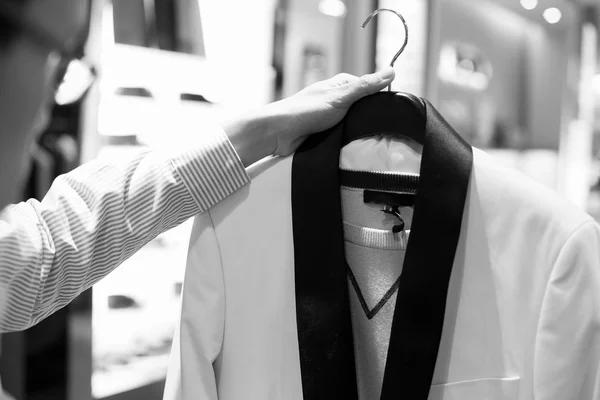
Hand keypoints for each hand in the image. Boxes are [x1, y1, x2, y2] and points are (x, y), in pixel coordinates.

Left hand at [268, 67, 394, 156]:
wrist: (279, 133)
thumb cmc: (305, 111)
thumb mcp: (340, 97)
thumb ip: (365, 86)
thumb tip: (391, 71)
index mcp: (341, 85)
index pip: (370, 89)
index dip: (381, 99)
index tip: (390, 111)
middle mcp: (336, 98)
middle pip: (363, 108)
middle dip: (369, 117)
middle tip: (378, 128)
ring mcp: (331, 116)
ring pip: (354, 124)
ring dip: (357, 131)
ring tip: (365, 139)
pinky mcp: (326, 132)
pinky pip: (343, 136)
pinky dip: (347, 140)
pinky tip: (352, 145)